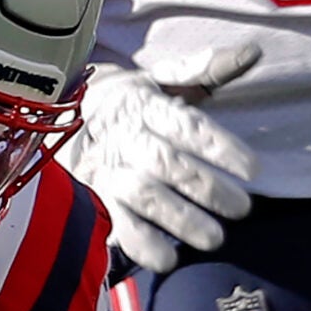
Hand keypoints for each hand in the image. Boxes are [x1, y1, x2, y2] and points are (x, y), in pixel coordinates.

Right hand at [59, 44, 262, 273]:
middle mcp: (125, 138)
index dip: (220, 147)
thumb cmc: (126, 100)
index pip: (187, 126)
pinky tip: (166, 259)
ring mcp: (106, 170)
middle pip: (169, 164)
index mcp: (145, 105)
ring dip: (180, 220)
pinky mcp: (92, 198)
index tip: (253, 169)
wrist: (57, 115)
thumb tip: (253, 52)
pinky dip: (139, 243)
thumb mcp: (161, 78)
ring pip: (145, 196)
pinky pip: (115, 223)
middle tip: (242, 209)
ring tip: (214, 239)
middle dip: (207, 189)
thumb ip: (206, 69)